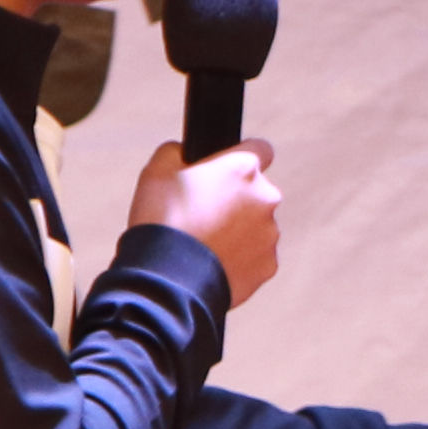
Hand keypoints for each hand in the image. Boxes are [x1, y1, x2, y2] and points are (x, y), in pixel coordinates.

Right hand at [132, 139, 280, 296]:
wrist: (167, 279)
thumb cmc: (161, 220)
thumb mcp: (158, 169)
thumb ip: (179, 152)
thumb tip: (184, 154)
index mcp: (243, 168)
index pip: (260, 149)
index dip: (239, 159)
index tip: (225, 172)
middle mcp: (265, 198)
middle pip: (256, 193)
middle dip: (235, 201)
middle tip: (203, 216)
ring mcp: (269, 235)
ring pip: (256, 228)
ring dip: (237, 233)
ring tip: (203, 245)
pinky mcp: (266, 267)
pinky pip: (254, 259)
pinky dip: (238, 261)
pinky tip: (211, 265)